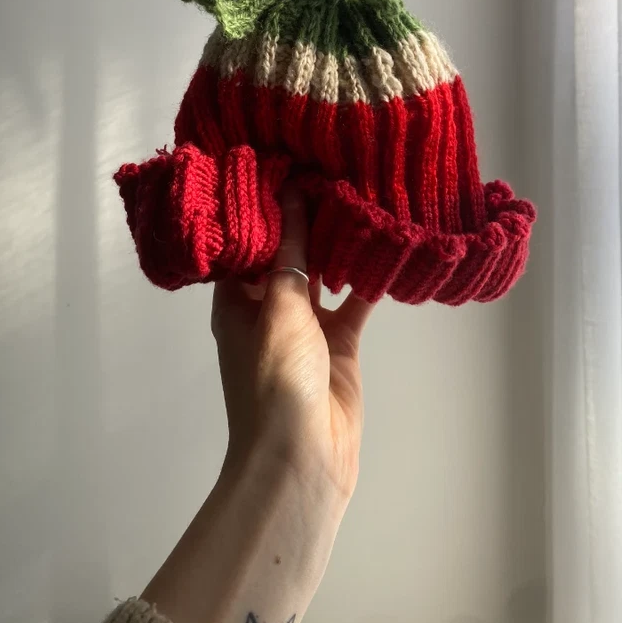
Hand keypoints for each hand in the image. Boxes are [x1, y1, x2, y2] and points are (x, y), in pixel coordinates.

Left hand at [212, 185, 373, 498]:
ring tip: (358, 196)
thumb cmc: (275, 379)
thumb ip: (290, 254)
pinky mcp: (339, 344)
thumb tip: (292, 196)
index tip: (284, 165)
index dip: (264, 208)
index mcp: (236, 300)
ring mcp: (306, 327)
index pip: (248, 243)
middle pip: (287, 256)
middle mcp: (267, 308)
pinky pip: (354, 302)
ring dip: (337, 245)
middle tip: (330, 171)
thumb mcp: (278, 308)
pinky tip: (385, 244)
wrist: (302, 457)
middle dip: (305, 221)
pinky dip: (367, 279)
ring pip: (322, 275)